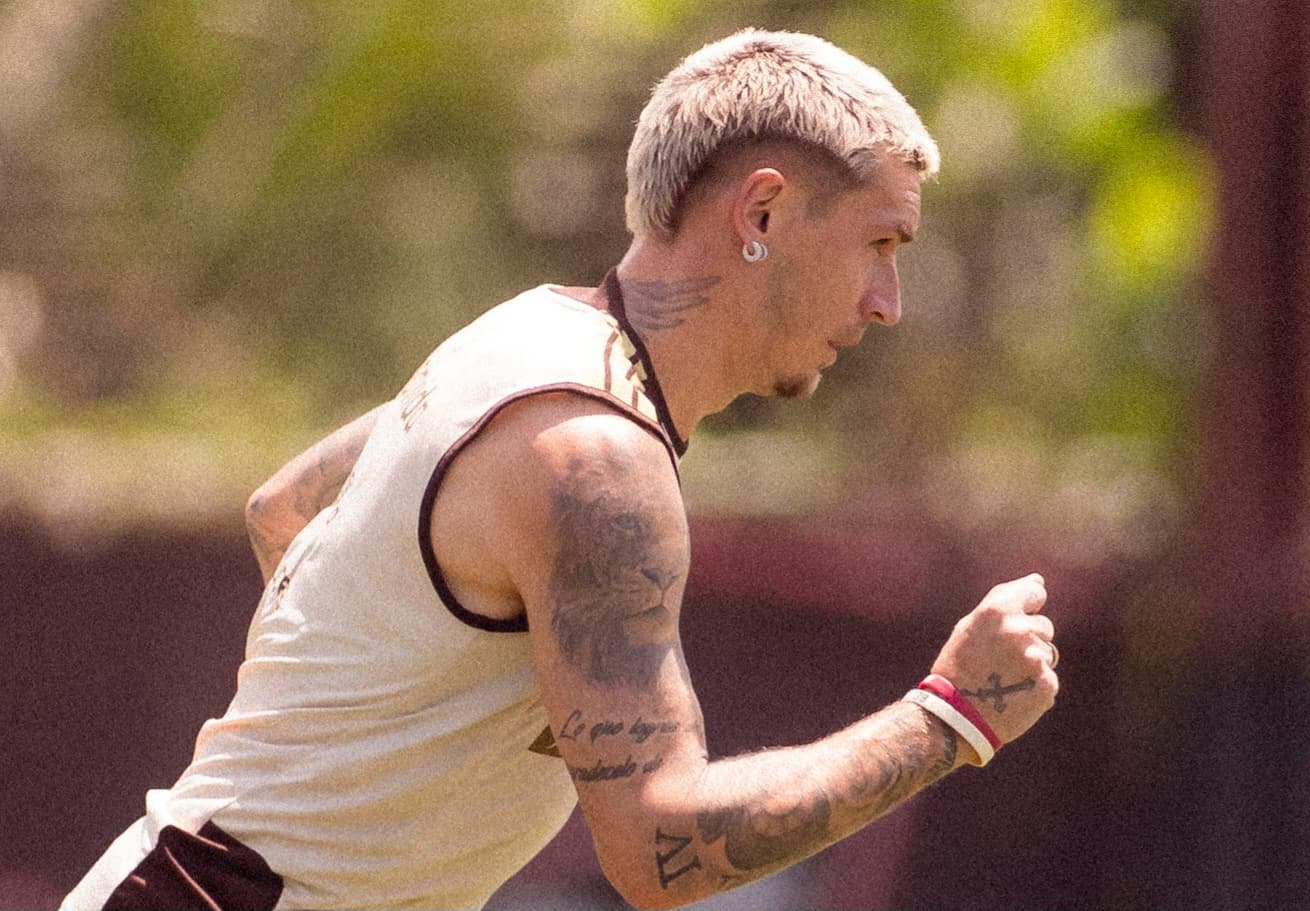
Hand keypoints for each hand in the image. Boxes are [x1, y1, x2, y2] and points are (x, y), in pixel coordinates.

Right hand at [929, 573, 1057, 746]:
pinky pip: (1048, 679)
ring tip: (1005, 678)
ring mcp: (1036, 659)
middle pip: (1044, 626)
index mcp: (998, 610)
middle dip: (1028, 639)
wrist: (954, 717)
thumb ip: (1004, 599)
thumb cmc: (959, 665)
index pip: (1035, 592)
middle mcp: (1020, 630)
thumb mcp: (971, 625)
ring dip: (1032, 663)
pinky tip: (1013, 694)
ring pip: (1048, 654)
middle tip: (1000, 660)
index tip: (1014, 620)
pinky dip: (1034, 686)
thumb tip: (1038, 581)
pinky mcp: (1047, 685)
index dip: (1026, 605)